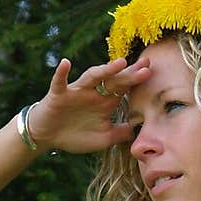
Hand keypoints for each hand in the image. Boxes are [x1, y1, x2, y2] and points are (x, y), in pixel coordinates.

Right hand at [26, 55, 150, 153]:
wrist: (48, 136)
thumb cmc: (76, 135)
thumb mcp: (103, 138)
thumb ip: (121, 133)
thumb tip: (140, 130)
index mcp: (105, 101)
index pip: (124, 88)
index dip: (137, 80)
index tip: (151, 72)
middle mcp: (94, 93)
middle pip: (114, 80)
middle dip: (129, 73)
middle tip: (145, 65)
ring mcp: (77, 91)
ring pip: (92, 77)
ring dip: (105, 70)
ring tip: (120, 63)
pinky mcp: (59, 94)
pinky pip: (60, 82)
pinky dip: (61, 73)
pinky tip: (66, 63)